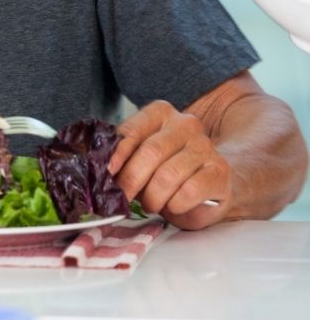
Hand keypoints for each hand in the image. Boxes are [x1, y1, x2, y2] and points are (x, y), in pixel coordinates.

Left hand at [109, 101, 231, 229]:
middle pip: (150, 152)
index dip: (117, 152)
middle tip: (124, 197)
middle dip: (131, 180)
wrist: (207, 187)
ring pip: (168, 175)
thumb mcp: (140, 159)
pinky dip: (174, 205)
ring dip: (153, 197)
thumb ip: (123, 157)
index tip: (107, 171)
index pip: (133, 130)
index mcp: (160, 113)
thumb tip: (99, 170)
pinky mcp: (219, 171)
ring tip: (151, 203)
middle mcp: (186, 124)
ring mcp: (205, 146)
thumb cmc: (166, 171)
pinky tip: (173, 205)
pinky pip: (189, 191)